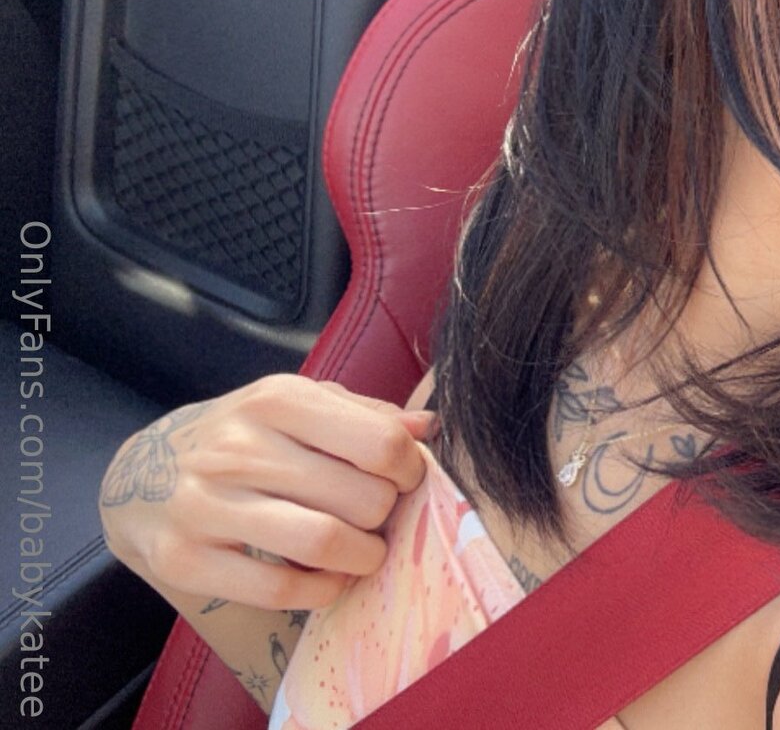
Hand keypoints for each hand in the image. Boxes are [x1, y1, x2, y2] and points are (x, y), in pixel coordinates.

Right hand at [97, 373, 439, 610]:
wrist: (138, 476)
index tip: (405, 481)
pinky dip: (322, 590)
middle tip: (380, 519)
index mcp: (275, 400)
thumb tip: (429, 426)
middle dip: (387, 516)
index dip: (410, 470)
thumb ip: (365, 414)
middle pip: (361, 497)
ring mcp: (205, 505)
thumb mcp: (298, 406)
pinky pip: (280, 588)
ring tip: (364, 552)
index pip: (380, 443)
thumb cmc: (243, 437)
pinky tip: (328, 578)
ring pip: (323, 542)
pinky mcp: (184, 559)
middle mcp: (237, 448)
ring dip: (362, 557)